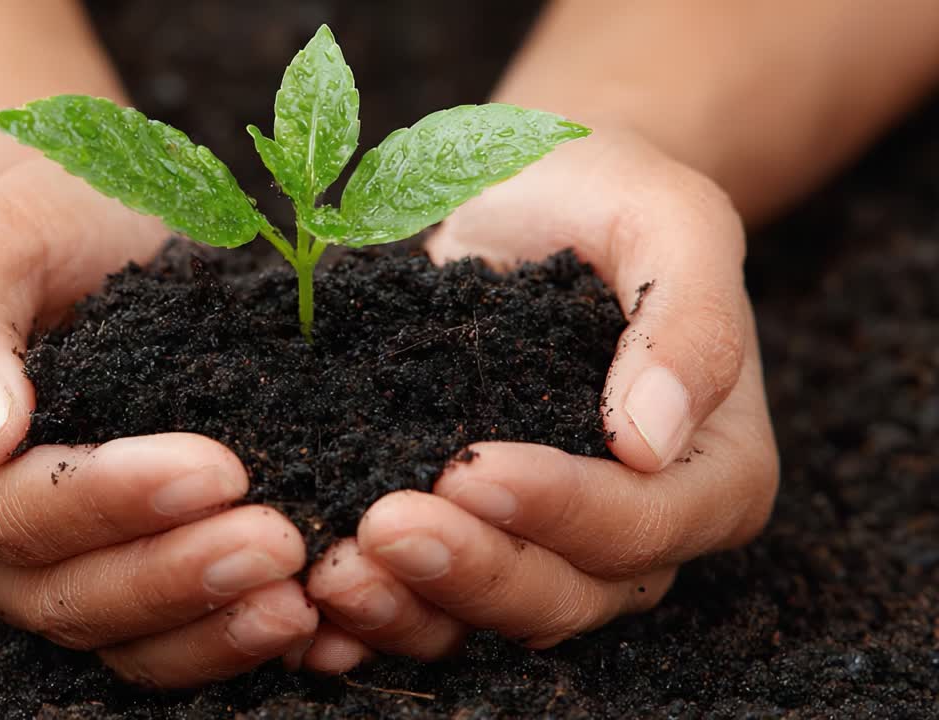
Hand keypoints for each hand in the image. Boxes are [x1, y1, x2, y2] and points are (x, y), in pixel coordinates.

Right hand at [0, 159, 314, 687]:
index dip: (107, 500)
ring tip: (297, 599)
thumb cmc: (46, 226)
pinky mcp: (111, 587)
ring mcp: (37, 577)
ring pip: (114, 637)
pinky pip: (160, 643)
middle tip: (279, 543)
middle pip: (61, 593)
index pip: (5, 509)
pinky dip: (224, 641)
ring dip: (208, 627)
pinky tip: (296, 622)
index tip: (216, 469)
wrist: (95, 241)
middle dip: (174, 576)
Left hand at [299, 128, 778, 671]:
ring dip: (411, 606)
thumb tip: (650, 438)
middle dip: (471, 568)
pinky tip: (311, 601)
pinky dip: (376, 610)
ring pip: (489, 615)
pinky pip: (431, 602)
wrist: (531, 200)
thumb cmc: (609, 200)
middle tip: (383, 527)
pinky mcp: (476, 539)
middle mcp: (638, 533)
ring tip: (333, 572)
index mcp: (710, 472)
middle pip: (563, 592)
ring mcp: (550, 546)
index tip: (471, 469)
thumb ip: (690, 322)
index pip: (643, 522)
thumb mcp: (669, 222)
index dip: (560, 509)